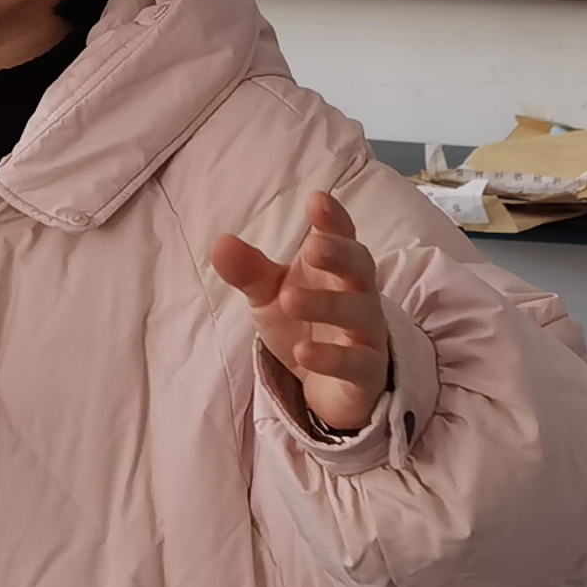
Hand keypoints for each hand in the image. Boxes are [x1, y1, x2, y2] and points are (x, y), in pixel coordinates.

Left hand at [213, 191, 392, 440]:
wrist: (330, 386)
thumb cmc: (304, 324)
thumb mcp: (270, 296)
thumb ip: (249, 271)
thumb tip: (219, 242)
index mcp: (336, 267)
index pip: (342, 236)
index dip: (333, 219)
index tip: (318, 200)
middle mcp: (359, 294)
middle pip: (360, 267)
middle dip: (340, 254)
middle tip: (313, 247)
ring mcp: (367, 333)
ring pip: (359, 313)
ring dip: (327, 304)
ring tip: (290, 300)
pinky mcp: (367, 372)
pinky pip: (356, 363)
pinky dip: (331, 358)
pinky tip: (303, 353)